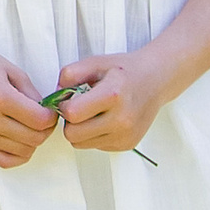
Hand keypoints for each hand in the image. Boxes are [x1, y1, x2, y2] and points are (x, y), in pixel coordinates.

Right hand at [0, 45, 59, 168]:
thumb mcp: (14, 72)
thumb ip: (34, 95)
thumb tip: (49, 116)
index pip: (40, 120)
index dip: (52, 117)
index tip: (50, 110)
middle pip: (34, 138)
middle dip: (45, 129)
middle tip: (42, 118)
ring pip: (24, 151)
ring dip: (32, 141)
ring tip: (27, 125)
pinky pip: (6, 161)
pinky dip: (18, 154)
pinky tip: (18, 139)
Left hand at [52, 51, 167, 158]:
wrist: (156, 80)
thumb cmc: (123, 71)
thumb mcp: (95, 62)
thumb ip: (69, 75)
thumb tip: (54, 97)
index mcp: (112, 95)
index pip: (72, 114)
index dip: (64, 106)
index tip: (70, 98)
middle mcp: (122, 120)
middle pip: (73, 135)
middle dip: (70, 121)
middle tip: (79, 107)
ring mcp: (126, 136)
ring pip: (81, 144)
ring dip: (81, 130)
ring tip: (92, 112)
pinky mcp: (127, 145)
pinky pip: (95, 146)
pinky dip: (94, 135)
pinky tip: (105, 119)